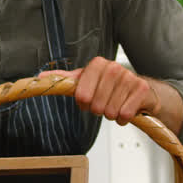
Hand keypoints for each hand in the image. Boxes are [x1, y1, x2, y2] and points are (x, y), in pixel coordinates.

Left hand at [39, 56, 159, 126]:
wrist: (139, 89)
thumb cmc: (109, 86)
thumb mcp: (85, 80)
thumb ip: (65, 80)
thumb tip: (41, 78)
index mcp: (97, 64)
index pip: (81, 95)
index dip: (83, 103)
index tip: (87, 100)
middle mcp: (113, 68)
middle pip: (95, 106)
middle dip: (98, 110)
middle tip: (104, 103)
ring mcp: (129, 78)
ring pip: (110, 112)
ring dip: (111, 114)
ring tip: (115, 105)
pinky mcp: (141, 89)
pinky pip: (125, 115)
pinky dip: (124, 118)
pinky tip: (125, 109)